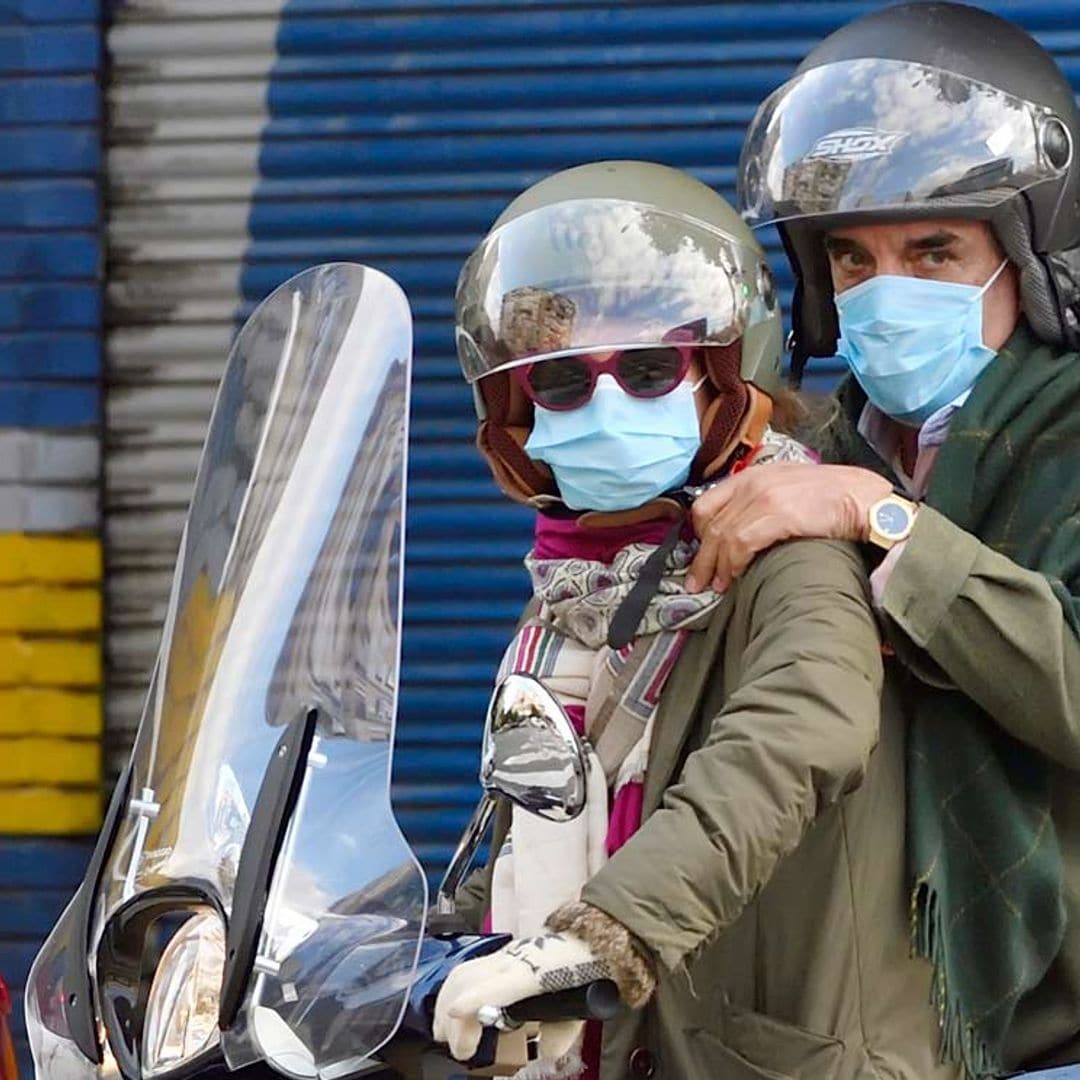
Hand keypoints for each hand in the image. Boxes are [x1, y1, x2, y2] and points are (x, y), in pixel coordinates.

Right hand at [432, 932, 607, 1062]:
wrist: (591, 937)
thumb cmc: (585, 971)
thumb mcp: (583, 1007)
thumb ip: (562, 1032)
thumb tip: (546, 1053)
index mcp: (538, 970)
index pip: (503, 982)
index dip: (476, 997)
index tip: (455, 1014)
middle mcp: (516, 957)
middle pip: (472, 978)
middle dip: (456, 1016)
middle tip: (459, 1050)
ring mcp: (506, 953)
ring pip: (464, 971)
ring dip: (446, 1002)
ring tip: (444, 1034)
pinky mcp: (502, 954)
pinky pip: (468, 969)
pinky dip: (453, 991)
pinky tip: (451, 1010)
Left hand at [685, 463, 891, 592]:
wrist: (865, 499)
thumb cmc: (833, 498)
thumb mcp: (787, 489)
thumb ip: (762, 503)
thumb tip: (741, 533)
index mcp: (752, 475)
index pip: (707, 503)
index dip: (698, 534)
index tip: (700, 555)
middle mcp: (752, 482)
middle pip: (710, 523)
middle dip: (701, 557)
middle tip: (697, 582)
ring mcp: (764, 497)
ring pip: (722, 536)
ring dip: (716, 566)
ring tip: (717, 587)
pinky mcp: (777, 514)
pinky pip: (741, 543)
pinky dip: (734, 563)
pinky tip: (736, 576)